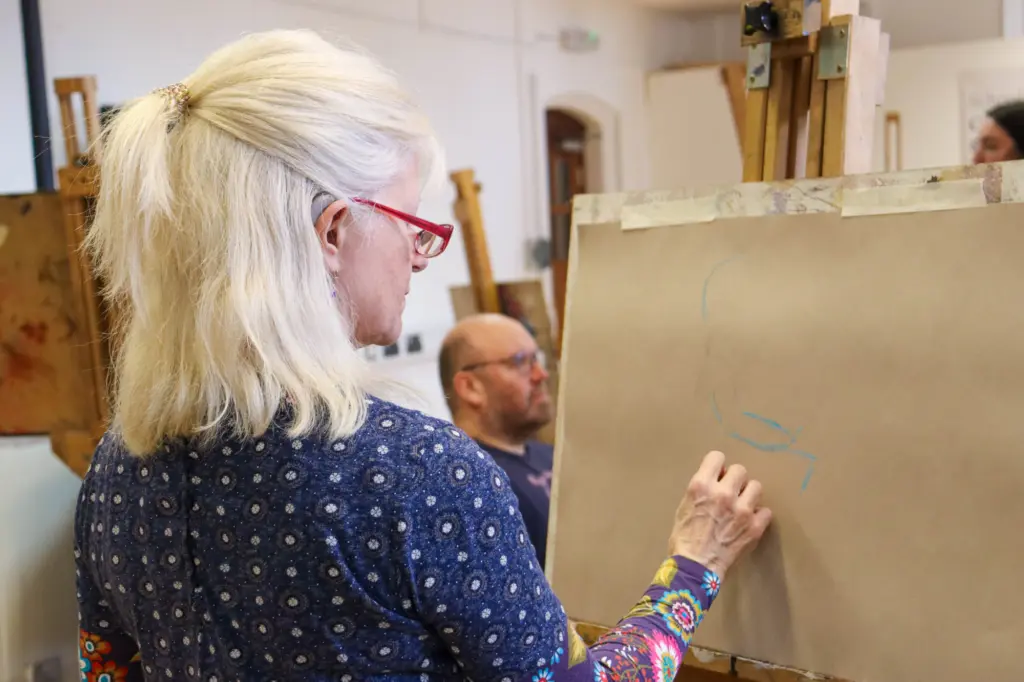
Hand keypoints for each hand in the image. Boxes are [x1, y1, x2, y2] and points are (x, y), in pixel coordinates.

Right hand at [668, 450, 771, 576]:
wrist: (695, 567)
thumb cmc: (684, 538)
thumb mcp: (684, 506)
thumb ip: (701, 489)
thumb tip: (717, 479)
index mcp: (701, 486)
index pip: (717, 457)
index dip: (718, 466)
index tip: (719, 474)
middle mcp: (723, 493)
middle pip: (740, 470)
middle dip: (735, 480)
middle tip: (731, 492)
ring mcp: (741, 510)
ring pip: (756, 486)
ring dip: (749, 495)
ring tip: (742, 506)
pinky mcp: (754, 527)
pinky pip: (766, 511)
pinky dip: (758, 516)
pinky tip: (749, 522)